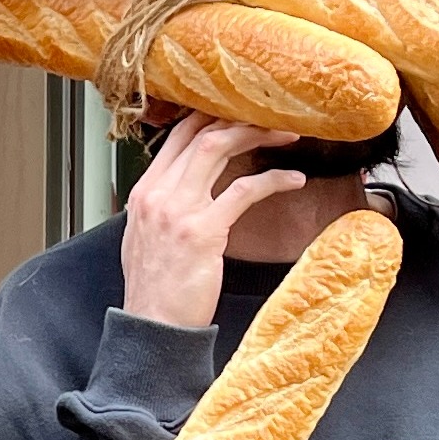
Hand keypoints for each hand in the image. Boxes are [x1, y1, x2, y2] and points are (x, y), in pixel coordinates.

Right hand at [120, 118, 306, 327]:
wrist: (152, 325)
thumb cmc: (154, 289)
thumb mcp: (145, 238)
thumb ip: (162, 209)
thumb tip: (183, 191)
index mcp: (144, 192)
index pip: (176, 136)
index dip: (210, 117)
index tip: (239, 114)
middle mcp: (158, 192)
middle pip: (200, 134)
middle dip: (240, 120)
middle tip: (271, 119)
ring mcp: (179, 209)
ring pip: (219, 148)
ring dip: (257, 136)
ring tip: (286, 136)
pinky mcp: (204, 229)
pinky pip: (245, 190)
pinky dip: (274, 180)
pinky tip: (294, 180)